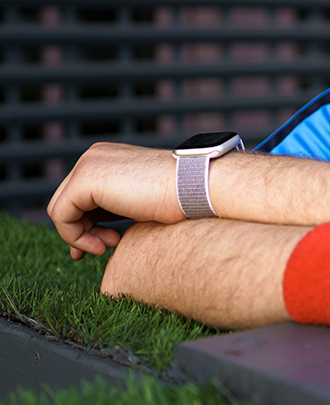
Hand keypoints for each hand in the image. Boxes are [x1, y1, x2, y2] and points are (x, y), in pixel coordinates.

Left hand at [47, 143, 181, 259]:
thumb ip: (110, 210)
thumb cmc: (177, 197)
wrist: (194, 187)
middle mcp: (93, 155)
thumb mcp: (136, 202)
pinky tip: (105, 244)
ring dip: (80, 236)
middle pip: (66, 201)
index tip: (104, 245)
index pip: (79, 195)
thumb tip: (89, 233)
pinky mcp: (85, 179)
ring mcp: (88, 164)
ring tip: (108, 246)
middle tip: (104, 249)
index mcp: (106, 157)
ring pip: (60, 210)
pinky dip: (76, 236)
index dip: (85, 224)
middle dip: (80, 231)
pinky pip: (61, 215)